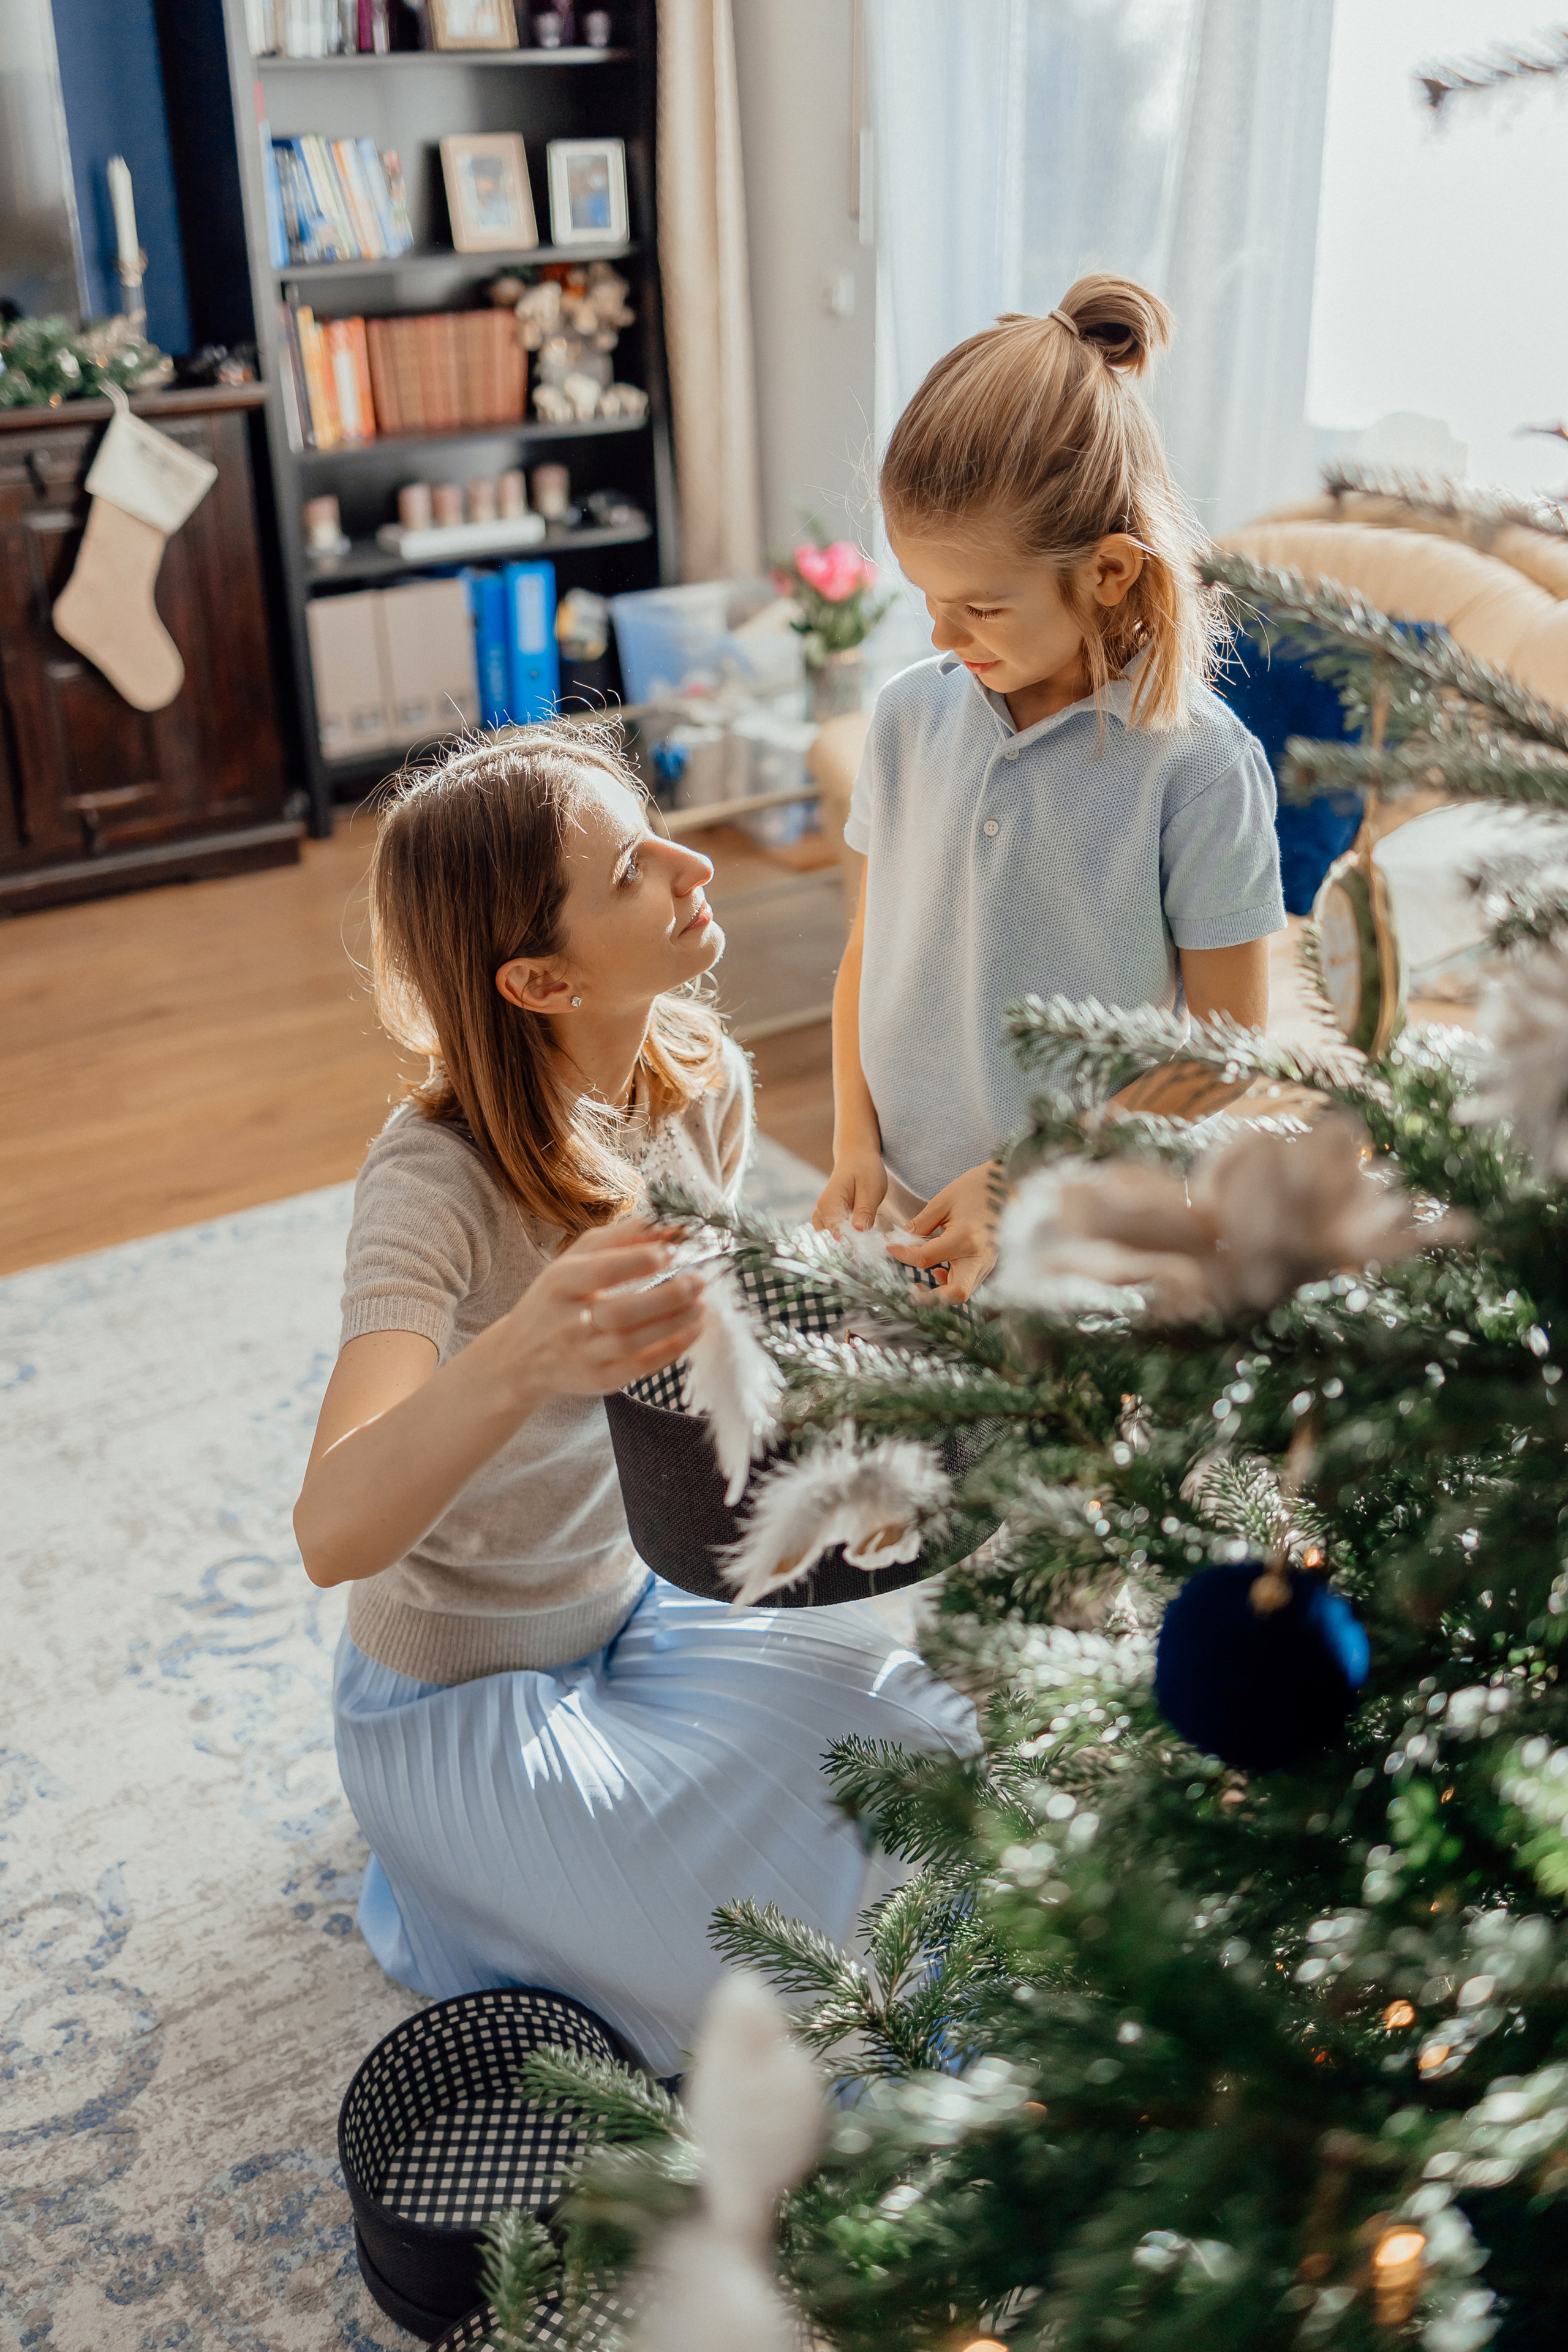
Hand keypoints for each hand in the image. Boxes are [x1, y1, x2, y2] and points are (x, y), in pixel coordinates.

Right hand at [508, 1218, 705, 1398]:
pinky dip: (671, 1349)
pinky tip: (692, 1330)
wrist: (521, 1356)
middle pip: (620, 1312)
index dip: (638, 1261)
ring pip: (632, 1342)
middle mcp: (567, 1321)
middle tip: (698, 1281)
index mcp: (558, 1283)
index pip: (599, 1271)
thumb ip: (621, 1238)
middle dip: (666, 1297)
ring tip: (701, 1304)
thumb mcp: (575, 1259)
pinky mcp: (598, 1380)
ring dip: (674, 1323)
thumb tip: (670, 1223)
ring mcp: (582, 1355)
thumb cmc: (557, 1297)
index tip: (672, 1250)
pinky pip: (639, 1368)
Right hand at [813, 1148, 887, 1233]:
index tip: (873, 1238)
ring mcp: (823, 1214)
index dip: (857, 1239)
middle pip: (837, 1237)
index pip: (839, 1233)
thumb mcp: (870, 1188)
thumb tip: (859, 1231)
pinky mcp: (830, 1216)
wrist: (857, 1155)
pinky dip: (850, 1231)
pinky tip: (860, 1221)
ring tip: (866, 1220)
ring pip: (837, 1236)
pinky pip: (838, 1231)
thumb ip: (864, 1211)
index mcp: (827, 1204)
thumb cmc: (864, 1168)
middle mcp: (821, 1212)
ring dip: (853, 1235)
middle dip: (856, 1238)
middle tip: (872, 1227)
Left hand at [886, 1162, 999, 1302]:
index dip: (904, 1254)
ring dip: (940, 1292)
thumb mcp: (942, 1202)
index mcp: (966, 1239)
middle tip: (911, 1288)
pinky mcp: (990, 1263)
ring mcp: (988, 1263)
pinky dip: (951, 1283)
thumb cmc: (977, 1187)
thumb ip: (920, 1225)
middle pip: (955, 1295)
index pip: (926, 1259)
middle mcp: (980, 1257)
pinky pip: (969, 1282)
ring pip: (962, 1292)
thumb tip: (899, 1240)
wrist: (1007, 1182)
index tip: (892, 1246)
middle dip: (930, 1298)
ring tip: (922, 1279)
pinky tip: (940, 1270)